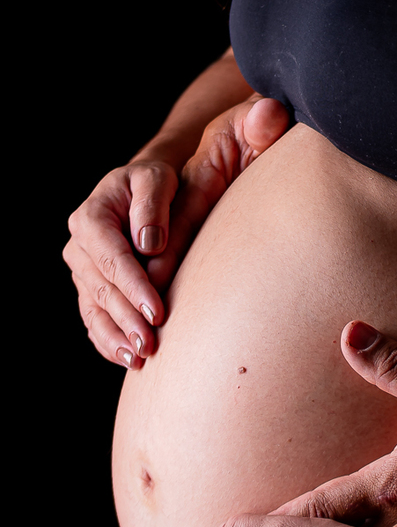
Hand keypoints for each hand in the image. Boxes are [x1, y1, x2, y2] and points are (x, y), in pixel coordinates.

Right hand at [63, 95, 289, 365]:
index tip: (158, 308)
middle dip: (127, 316)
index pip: (110, 251)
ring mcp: (83, 264)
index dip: (133, 282)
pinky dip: (109, 340)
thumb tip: (173, 216)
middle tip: (155, 341)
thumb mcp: (177, 168)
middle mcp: (82, 237)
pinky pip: (94, 318)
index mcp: (98, 207)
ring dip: (117, 334)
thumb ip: (185, 175)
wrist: (163, 184)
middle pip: (99, 284)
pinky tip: (132, 358)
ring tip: (145, 356)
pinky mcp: (92, 285)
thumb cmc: (176, 172)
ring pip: (94, 306)